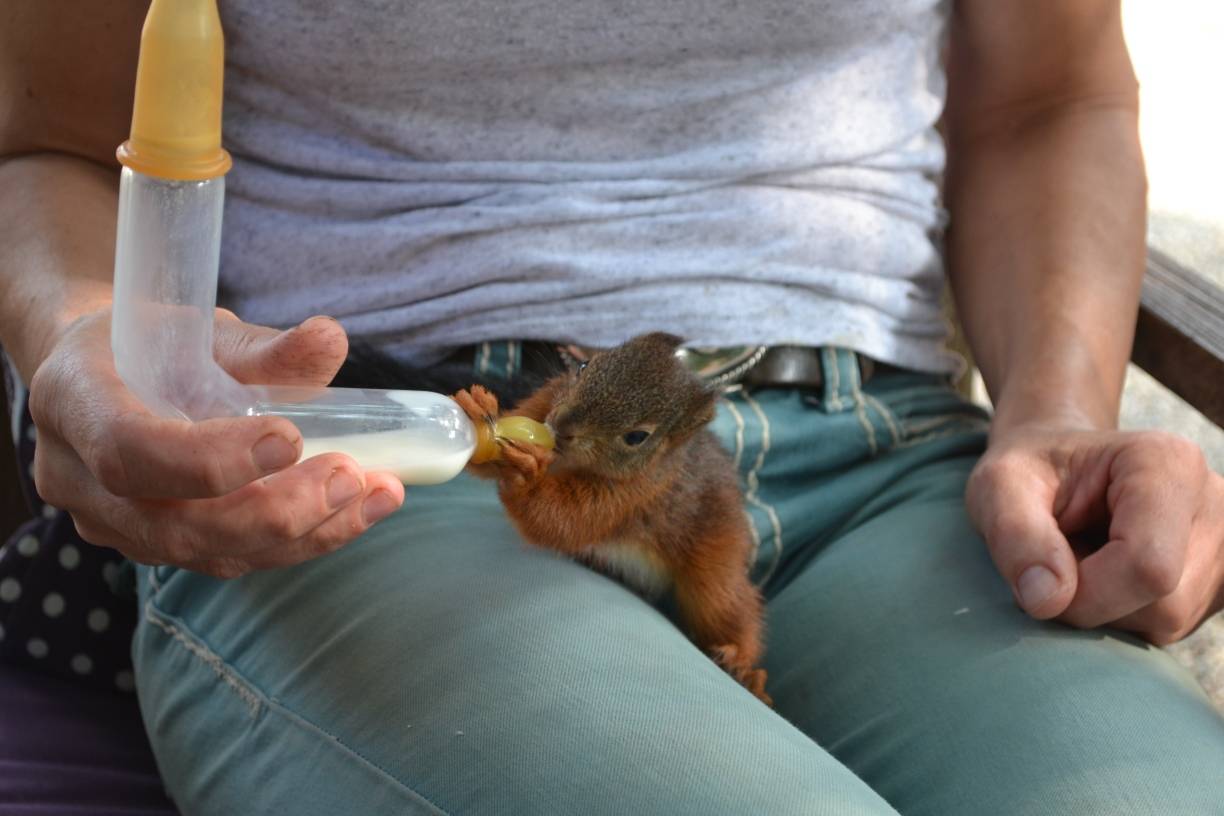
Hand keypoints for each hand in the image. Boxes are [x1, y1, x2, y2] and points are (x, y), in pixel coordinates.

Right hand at [28, 308, 404, 577]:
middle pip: (173, 524)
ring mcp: (113, 524)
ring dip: (304, 532)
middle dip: (272, 511)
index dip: (208, 460)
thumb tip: (331, 339)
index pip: (129, 451)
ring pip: (208, 553)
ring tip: (375, 493)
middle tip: (349, 476)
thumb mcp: (201, 330)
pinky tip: (360, 509)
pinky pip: (230, 558)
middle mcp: (78, 478)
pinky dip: (302, 539)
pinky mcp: (156, 548)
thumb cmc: (154, 343)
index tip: (288, 439)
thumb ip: (264, 347)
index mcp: (73, 400)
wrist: (108, 374)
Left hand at [966, 424, 1223, 643]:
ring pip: (1167, 623)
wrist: (1055, 468)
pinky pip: (1169, 629)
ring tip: (1084, 557)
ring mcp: (1222, 548)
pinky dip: (1123, 614)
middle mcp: (1213, 504)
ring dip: (1105, 607)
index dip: (1085, 594)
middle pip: (1161, 603)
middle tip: (1059, 556)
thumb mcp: (998, 486)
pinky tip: (1108, 576)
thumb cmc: (1027, 473)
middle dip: (1092, 599)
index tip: (1040, 579)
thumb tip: (1046, 600)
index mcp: (1168, 463)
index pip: (1147, 566)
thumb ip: (1014, 534)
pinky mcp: (1215, 583)